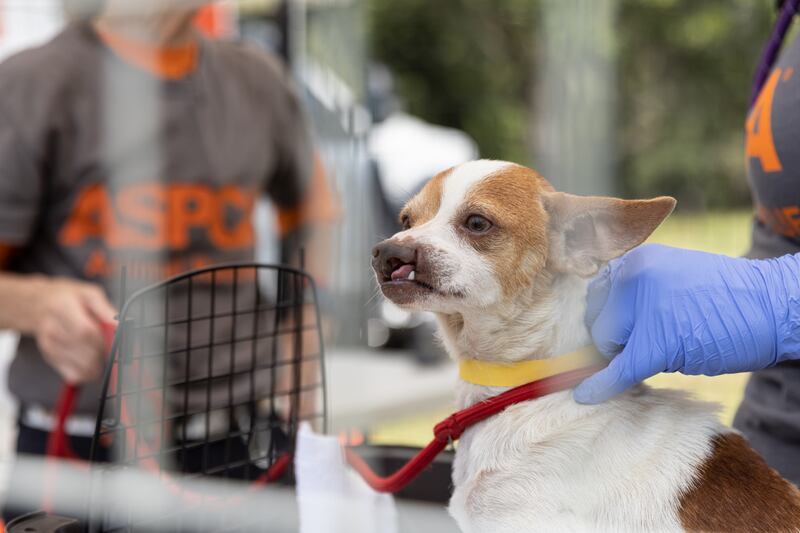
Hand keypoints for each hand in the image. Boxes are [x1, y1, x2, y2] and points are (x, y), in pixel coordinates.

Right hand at [34, 278, 116, 383]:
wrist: (39, 304)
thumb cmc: (70, 298)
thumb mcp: (90, 295)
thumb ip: (106, 311)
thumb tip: (121, 326)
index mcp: (62, 309)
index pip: (85, 332)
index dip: (105, 341)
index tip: (117, 342)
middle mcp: (52, 329)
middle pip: (85, 353)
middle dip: (105, 355)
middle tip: (115, 349)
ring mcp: (49, 346)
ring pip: (82, 368)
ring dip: (99, 365)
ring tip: (103, 353)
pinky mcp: (50, 358)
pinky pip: (75, 375)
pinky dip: (89, 372)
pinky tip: (91, 360)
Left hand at [573, 244, 799, 403]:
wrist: (774, 306)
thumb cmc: (728, 296)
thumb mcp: (674, 275)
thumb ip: (638, 290)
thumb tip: (601, 320)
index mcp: (637, 259)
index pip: (596, 293)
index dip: (605, 316)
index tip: (616, 330)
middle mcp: (634, 278)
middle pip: (597, 321)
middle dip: (614, 339)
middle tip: (645, 344)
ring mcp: (645, 309)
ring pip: (607, 345)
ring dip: (626, 355)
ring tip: (669, 348)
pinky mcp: (658, 344)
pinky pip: (618, 370)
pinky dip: (600, 385)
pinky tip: (584, 395)